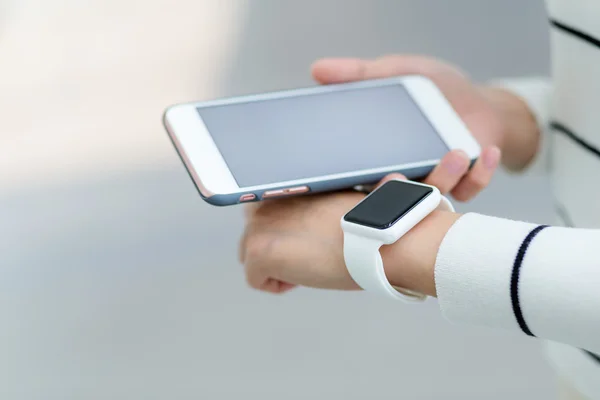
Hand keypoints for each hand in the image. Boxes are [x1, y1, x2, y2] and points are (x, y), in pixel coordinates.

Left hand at [240, 174, 459, 294]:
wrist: (376, 239)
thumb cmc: (366, 225)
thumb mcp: (336, 202)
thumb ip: (313, 206)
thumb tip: (314, 220)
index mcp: (285, 187)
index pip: (266, 213)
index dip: (288, 231)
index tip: (311, 239)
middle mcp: (265, 202)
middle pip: (255, 235)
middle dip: (278, 248)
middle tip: (313, 254)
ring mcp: (258, 227)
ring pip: (252, 258)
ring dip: (278, 266)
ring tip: (312, 264)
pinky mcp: (258, 253)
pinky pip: (257, 280)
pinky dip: (280, 285)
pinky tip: (307, 275)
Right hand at [312, 55, 511, 200]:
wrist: (476, 99)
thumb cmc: (433, 89)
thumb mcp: (395, 72)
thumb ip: (359, 73)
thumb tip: (317, 69)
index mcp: (377, 156)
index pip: (354, 175)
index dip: (348, 180)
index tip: (348, 172)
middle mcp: (402, 174)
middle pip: (389, 195)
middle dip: (391, 192)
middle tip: (394, 178)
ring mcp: (433, 181)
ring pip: (430, 197)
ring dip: (441, 178)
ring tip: (454, 154)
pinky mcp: (464, 182)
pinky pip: (469, 188)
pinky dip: (479, 173)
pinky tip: (487, 151)